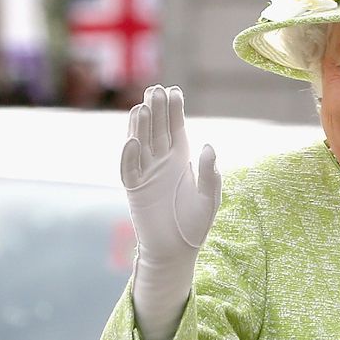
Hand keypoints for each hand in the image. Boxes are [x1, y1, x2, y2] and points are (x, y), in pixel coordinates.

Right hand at [121, 85, 220, 339]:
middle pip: (157, 130)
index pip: (175, 128)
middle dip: (156, 110)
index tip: (174, 90)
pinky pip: (129, 170)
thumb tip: (209, 146)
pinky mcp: (134, 190)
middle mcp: (161, 162)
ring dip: (140, 127)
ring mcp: (146, 174)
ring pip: (140, 144)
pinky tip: (133, 141)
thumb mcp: (210, 197)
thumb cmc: (195, 223)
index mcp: (181, 159)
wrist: (176, 250)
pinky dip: (129, 156)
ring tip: (142, 108)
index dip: (174, 110)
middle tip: (155, 90)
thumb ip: (209, 173)